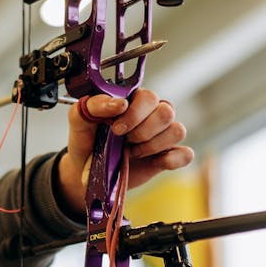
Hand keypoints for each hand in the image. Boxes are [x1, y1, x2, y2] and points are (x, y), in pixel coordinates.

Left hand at [58, 89, 193, 213]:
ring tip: (133, 152)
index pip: (149, 97)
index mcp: (134, 100)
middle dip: (143, 131)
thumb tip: (120, 103)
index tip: (115, 129)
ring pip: (177, 131)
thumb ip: (94, 105)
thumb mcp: (80, 119)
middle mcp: (152, 114)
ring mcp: (162, 135)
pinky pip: (185, 154)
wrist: (85, 169)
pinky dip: (171, 159)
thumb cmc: (86, 140)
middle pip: (167, 112)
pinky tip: (152, 162)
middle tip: (125, 141)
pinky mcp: (168, 155)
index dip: (135, 114)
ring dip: (152, 145)